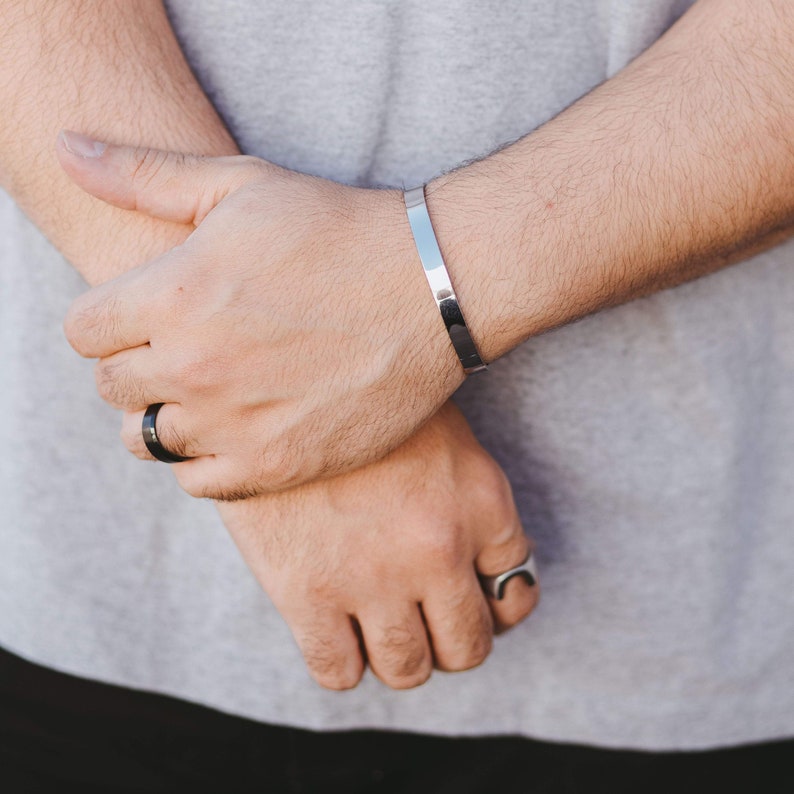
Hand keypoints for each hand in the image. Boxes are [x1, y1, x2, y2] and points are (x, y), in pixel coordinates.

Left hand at [60, 137, 463, 498]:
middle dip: (135, 363)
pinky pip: (197, 483)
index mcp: (174, 298)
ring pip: (145, 439)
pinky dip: (201, 459)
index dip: (107, 319)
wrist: (432, 291)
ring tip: (205, 389)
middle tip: (183, 346)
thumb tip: (64, 148)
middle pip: (110, 387)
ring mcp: (236, 425)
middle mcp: (195, 369)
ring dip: (163, 413)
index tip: (144, 313)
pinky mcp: (278, 465)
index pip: (82, 331)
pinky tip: (231, 427)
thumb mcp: (242, 185)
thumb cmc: (338, 230)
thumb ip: (142, 174)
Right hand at [217, 402, 537, 689]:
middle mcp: (439, 547)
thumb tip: (486, 568)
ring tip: (379, 626)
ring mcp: (374, 576)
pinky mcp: (306, 592)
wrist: (274, 373)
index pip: (517, 591)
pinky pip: (339, 672)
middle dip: (451, 642)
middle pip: (469, 647)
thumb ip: (470, 497)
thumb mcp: (442, 430)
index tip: (472, 601)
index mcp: (482, 500)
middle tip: (426, 620)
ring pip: (409, 669)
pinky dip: (341, 661)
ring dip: (400, 657)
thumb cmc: (361, 400)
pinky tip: (332, 628)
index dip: (497, 607)